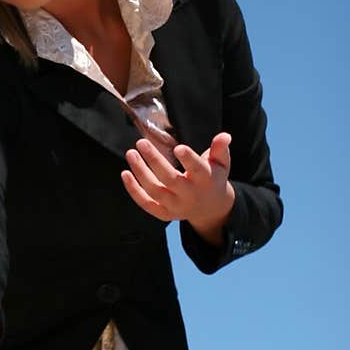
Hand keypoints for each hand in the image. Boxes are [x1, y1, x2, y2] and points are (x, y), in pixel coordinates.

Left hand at [121, 132, 235, 242]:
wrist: (210, 208)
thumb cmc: (212, 178)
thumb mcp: (221, 163)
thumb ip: (220, 149)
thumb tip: (224, 136)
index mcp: (205, 180)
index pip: (197, 169)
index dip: (188, 159)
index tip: (178, 148)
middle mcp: (190, 195)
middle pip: (170, 179)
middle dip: (155, 160)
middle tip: (142, 143)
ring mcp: (176, 206)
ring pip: (155, 191)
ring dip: (140, 172)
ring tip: (131, 153)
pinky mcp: (164, 213)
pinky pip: (146, 204)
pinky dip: (133, 190)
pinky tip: (125, 173)